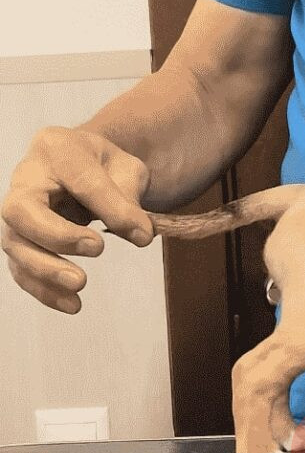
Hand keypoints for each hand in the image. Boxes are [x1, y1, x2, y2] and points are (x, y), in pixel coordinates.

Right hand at [1, 127, 153, 313]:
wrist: (82, 165)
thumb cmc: (105, 166)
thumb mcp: (127, 169)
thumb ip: (130, 197)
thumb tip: (140, 235)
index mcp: (57, 147)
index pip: (80, 178)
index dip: (110, 207)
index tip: (141, 233)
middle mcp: (26, 177)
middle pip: (21, 209)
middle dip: (56, 235)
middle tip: (98, 249)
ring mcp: (15, 210)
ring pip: (15, 244)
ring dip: (45, 270)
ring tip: (80, 287)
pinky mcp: (18, 239)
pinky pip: (20, 268)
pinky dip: (43, 290)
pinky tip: (71, 304)